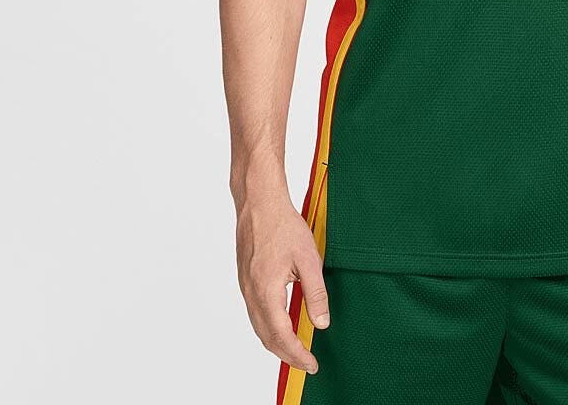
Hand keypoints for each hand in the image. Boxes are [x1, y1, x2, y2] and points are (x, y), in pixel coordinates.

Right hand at [235, 191, 330, 373]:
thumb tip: (321, 324)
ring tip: (296, 350)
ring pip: (258, 327)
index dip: (298, 354)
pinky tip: (280, 325)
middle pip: (267, 338)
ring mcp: (245, 288)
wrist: (259, 203)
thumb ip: (315, 294)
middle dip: (287, 355)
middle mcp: (251, 294)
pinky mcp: (245, 280)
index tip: (312, 364)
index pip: (282, 336)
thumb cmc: (283, 226)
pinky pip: (254, 314)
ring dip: (276, 344)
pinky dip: (267, 328)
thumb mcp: (308, 259)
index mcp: (267, 292)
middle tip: (306, 363)